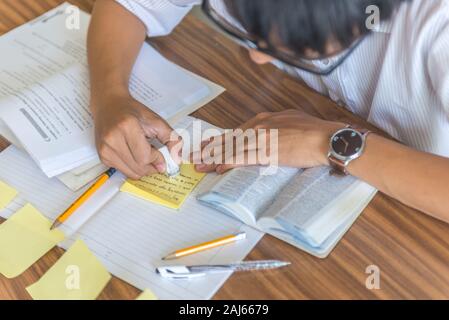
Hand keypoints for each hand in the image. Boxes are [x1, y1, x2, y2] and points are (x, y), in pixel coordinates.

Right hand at [91, 93, 181, 178]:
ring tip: (145, 155)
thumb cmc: (133, 112)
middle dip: (152, 166)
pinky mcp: (102, 156)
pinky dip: (133, 167)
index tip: (161, 155)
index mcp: (127, 126)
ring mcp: (105, 149)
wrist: (109, 105)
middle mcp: (112, 139)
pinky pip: (123, 171)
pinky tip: (134, 155)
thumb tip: (177, 158)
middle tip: (156, 157)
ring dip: (143, 169)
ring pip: (131, 173)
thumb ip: (171, 138)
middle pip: (138, 167)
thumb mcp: (156, 121)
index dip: (157, 159)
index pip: (145, 157)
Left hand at [193, 109, 344, 173]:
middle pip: (229, 139)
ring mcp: (261, 139)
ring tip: (200, 164)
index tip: (209, 144)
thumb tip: (271, 133)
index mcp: (265, 119)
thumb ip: (277, 126)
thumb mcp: (291, 121)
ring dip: (214, 158)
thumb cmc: (314, 130)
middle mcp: (259, 126)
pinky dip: (227, 163)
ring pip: (232, 149)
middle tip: (195, 155)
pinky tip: (218, 168)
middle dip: (210, 148)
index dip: (221, 139)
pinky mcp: (266, 151)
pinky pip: (242, 158)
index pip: (237, 131)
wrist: (326, 138)